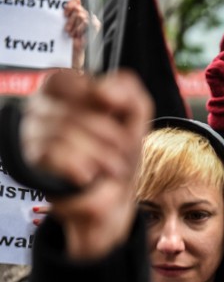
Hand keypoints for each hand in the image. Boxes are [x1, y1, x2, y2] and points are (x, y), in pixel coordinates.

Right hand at [21, 70, 152, 258]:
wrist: (115, 203)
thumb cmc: (119, 157)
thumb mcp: (135, 120)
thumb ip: (129, 93)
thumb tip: (105, 91)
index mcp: (61, 97)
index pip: (63, 79)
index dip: (93, 95)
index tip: (114, 112)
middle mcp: (39, 114)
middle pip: (75, 110)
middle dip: (114, 136)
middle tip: (120, 152)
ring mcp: (31, 140)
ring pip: (67, 133)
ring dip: (105, 157)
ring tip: (110, 168)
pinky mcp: (32, 168)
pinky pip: (57, 155)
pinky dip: (86, 168)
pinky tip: (91, 176)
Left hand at [64, 0, 88, 70]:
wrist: (69, 53)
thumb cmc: (64, 38)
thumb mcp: (62, 21)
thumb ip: (68, 9)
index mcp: (76, 11)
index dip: (70, 5)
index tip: (64, 13)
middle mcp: (84, 15)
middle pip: (78, 9)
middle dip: (71, 20)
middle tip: (67, 29)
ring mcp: (90, 22)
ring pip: (82, 16)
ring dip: (74, 26)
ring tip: (71, 34)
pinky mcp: (94, 28)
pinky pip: (89, 22)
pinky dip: (81, 30)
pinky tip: (78, 35)